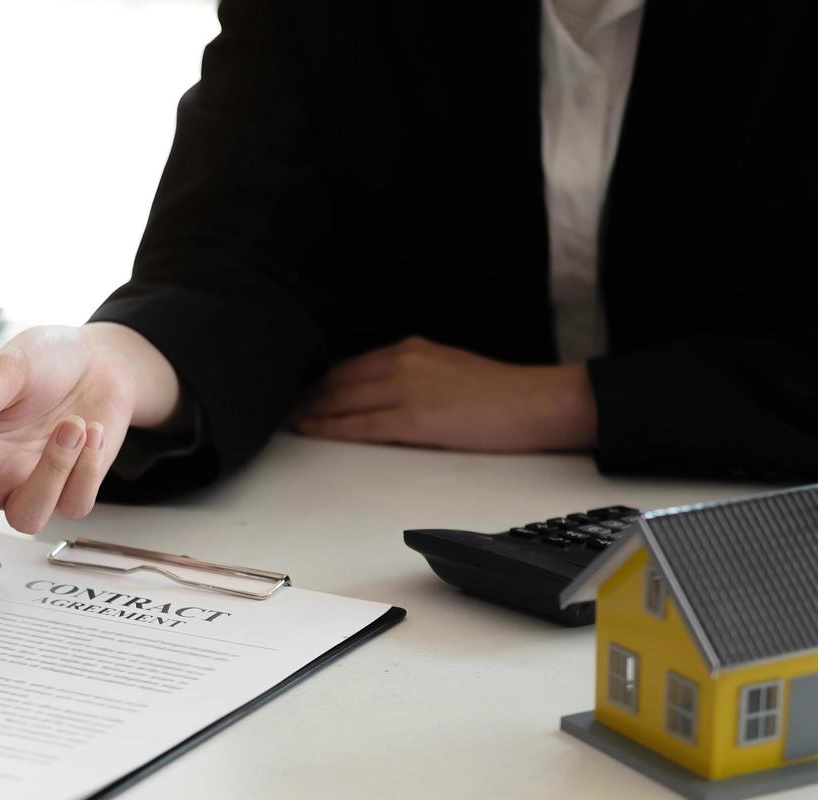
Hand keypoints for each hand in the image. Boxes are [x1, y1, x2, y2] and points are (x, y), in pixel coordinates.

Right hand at [0, 322, 181, 565]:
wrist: (102, 362)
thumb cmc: (47, 361)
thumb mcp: (10, 367)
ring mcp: (31, 486)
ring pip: (29, 517)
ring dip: (52, 473)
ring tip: (72, 425)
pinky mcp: (70, 490)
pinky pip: (74, 504)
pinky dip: (85, 468)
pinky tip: (90, 431)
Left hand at [291, 336, 598, 451]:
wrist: (535, 402)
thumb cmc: (501, 393)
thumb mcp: (450, 369)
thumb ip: (415, 375)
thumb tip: (384, 393)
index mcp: (412, 348)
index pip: (352, 364)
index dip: (321, 380)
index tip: (300, 390)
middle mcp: (404, 361)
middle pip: (339, 379)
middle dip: (308, 394)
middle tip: (281, 407)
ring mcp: (408, 388)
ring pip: (343, 400)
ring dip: (312, 412)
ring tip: (289, 422)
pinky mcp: (415, 418)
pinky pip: (361, 425)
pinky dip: (331, 428)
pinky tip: (312, 432)